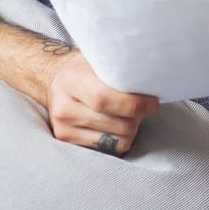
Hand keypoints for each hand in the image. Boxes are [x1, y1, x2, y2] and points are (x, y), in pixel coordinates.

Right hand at [44, 51, 159, 155]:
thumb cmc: (86, 69)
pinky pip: (110, 149)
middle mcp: (64, 108)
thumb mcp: (100, 59)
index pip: (104, 99)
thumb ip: (120, 70)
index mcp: (72, 81)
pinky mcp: (70, 143)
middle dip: (138, 117)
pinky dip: (120, 138)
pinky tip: (117, 124)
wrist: (56, 81)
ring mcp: (64, 129)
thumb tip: (151, 80)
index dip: (134, 104)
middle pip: (117, 124)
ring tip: (128, 114)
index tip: (152, 103)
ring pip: (117, 140)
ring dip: (131, 129)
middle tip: (144, 106)